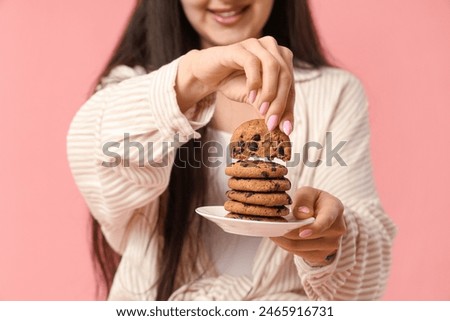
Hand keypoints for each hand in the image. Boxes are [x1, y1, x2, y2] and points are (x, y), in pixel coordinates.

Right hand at [176, 36, 293, 133]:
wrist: (207, 73)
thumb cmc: (233, 82)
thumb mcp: (254, 99)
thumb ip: (269, 108)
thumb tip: (283, 128)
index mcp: (281, 59)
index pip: (291, 86)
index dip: (289, 108)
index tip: (285, 130)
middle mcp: (272, 47)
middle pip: (285, 76)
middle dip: (280, 103)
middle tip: (271, 123)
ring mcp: (256, 44)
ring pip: (273, 67)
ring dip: (269, 92)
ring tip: (261, 110)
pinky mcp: (239, 47)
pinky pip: (252, 63)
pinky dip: (254, 82)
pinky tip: (249, 96)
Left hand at [271, 186, 346, 266]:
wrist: (323, 214)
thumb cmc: (313, 200)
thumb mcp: (308, 192)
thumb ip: (303, 200)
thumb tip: (301, 214)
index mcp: (335, 209)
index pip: (326, 221)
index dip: (314, 228)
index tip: (302, 232)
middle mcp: (337, 229)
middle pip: (306, 236)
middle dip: (285, 231)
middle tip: (269, 226)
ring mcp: (331, 245)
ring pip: (299, 247)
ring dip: (282, 240)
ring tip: (270, 231)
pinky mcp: (321, 256)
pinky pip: (298, 254)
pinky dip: (286, 246)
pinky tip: (279, 237)